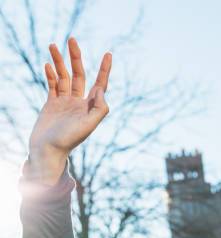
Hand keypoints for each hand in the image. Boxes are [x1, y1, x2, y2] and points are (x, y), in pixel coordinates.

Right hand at [28, 37, 111, 183]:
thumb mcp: (88, 125)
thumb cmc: (68, 140)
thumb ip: (99, 108)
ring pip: (64, 77)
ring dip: (59, 61)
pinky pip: (52, 85)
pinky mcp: (51, 104)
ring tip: (52, 45)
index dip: (104, 70)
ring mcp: (64, 103)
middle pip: (79, 75)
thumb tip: (100, 90)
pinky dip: (51, 74)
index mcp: (90, 107)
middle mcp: (78, 103)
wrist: (48, 150)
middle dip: (76, 57)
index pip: (99, 84)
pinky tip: (48, 65)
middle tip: (72, 39)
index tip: (108, 54)